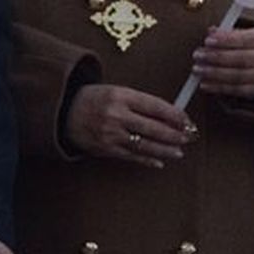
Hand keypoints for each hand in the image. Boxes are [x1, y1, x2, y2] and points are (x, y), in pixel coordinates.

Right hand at [65, 84, 195, 166]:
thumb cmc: (95, 99)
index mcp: (121, 95)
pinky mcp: (106, 148)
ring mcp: (111, 133)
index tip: (186, 120)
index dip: (174, 115)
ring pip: (145, 144)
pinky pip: (132, 156)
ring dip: (165, 149)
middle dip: (175, 134)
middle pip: (153, 127)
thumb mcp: (116, 92)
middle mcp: (116, 114)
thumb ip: (140, 103)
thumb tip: (168, 116)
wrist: (64, 111)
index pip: (155, 106)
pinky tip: (159, 161)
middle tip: (189, 137)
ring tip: (179, 151)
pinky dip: (147, 159)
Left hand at [190, 25, 253, 99]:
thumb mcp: (243, 32)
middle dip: (216, 57)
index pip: (244, 39)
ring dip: (214, 73)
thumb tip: (211, 31)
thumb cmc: (250, 44)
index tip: (207, 40)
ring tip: (197, 69)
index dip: (224, 40)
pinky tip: (204, 83)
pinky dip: (218, 87)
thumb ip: (227, 32)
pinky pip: (235, 90)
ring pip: (237, 76)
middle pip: (240, 59)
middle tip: (198, 55)